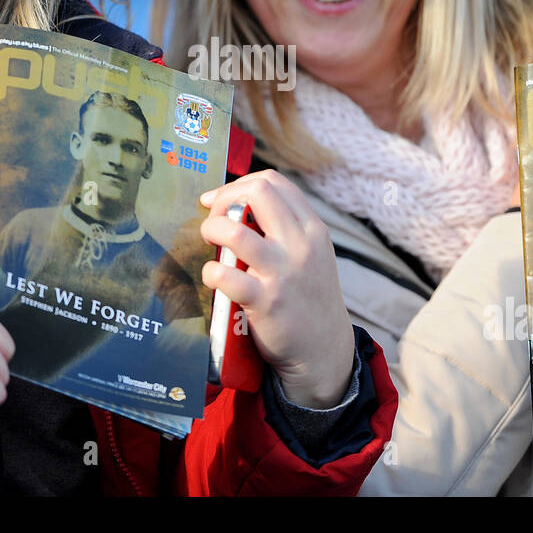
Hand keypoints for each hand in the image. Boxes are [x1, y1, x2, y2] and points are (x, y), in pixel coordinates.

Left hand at [199, 170, 354, 407]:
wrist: (323, 351)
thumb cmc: (308, 298)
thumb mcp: (312, 255)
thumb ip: (286, 230)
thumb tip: (238, 206)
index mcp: (313, 229)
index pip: (274, 182)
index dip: (239, 185)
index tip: (220, 201)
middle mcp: (301, 245)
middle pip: (257, 192)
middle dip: (224, 199)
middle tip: (213, 219)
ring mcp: (283, 272)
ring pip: (234, 231)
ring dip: (211, 229)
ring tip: (208, 242)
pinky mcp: (265, 302)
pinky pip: (224, 275)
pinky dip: (210, 272)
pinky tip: (213, 277)